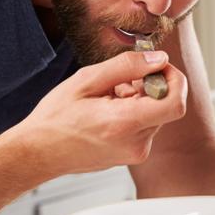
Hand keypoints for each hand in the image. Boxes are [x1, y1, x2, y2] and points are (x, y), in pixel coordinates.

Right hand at [11, 50, 188, 175]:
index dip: (173, 79)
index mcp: (125, 123)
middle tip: (117, 83)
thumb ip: (127, 66)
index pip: (176, 102)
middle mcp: (136, 143)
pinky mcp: (132, 155)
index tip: (157, 67)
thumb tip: (159, 59)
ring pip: (155, 114)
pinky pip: (145, 126)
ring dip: (139, 99)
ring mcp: (135, 153)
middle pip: (165, 105)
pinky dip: (133, 112)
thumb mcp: (87, 80)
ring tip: (107, 98)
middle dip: (148, 86)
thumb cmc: (56, 118)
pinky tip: (107, 111)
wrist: (39, 152)